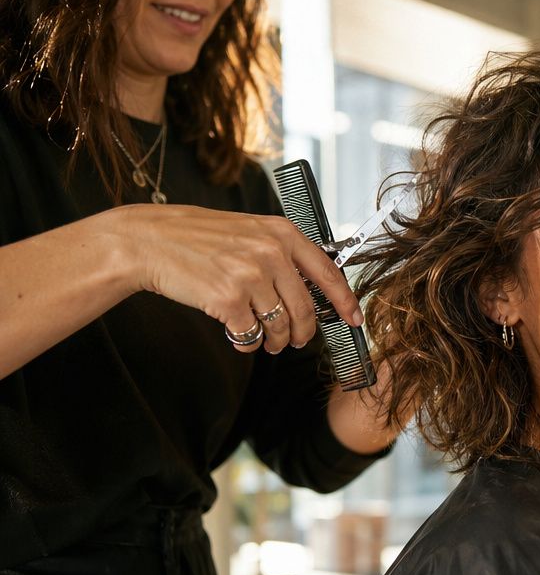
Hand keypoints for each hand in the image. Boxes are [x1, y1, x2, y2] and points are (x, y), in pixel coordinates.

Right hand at [109, 204, 362, 353]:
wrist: (149, 240)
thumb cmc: (197, 237)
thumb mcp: (248, 231)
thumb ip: (281, 253)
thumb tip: (311, 287)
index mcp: (281, 233)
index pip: (327, 272)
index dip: (345, 300)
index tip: (354, 318)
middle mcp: (270, 252)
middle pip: (305, 308)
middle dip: (304, 332)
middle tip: (297, 340)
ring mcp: (250, 275)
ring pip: (281, 325)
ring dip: (276, 341)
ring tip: (267, 341)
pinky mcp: (228, 298)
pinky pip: (251, 334)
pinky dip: (247, 343)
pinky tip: (239, 337)